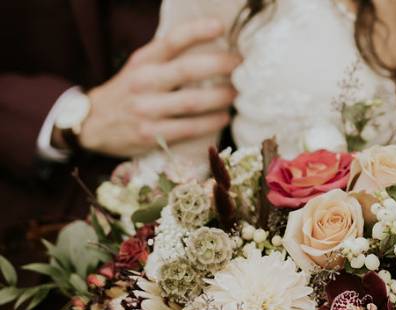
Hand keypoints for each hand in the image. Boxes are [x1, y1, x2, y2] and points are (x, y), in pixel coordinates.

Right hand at [76, 19, 239, 156]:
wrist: (93, 124)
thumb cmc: (126, 92)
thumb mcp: (139, 67)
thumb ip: (166, 58)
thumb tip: (209, 47)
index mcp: (142, 61)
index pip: (171, 41)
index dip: (197, 31)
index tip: (221, 27)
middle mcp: (143, 83)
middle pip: (188, 70)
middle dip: (220, 65)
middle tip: (240, 65)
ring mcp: (147, 110)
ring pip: (192, 102)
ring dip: (221, 97)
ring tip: (236, 93)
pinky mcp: (151, 134)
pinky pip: (189, 128)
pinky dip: (211, 122)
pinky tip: (223, 117)